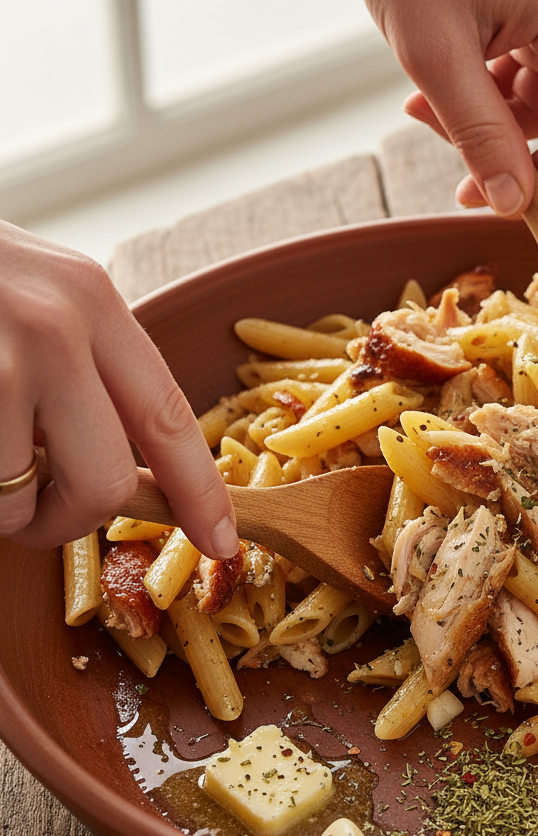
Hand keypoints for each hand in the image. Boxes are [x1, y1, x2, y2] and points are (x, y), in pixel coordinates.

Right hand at [0, 221, 238, 559]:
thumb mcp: (38, 296)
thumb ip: (87, 368)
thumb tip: (123, 470)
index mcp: (91, 301)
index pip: (168, 417)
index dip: (198, 491)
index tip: (220, 539)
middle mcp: (52, 327)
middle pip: (105, 482)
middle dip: (69, 520)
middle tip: (35, 514)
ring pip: (18, 498)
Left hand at [362, 0, 537, 269]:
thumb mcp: (433, 48)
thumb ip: (478, 133)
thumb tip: (511, 206)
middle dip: (523, 169)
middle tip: (467, 195)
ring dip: (494, 136)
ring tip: (427, 118)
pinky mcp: (536, 19)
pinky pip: (525, 86)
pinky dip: (486, 104)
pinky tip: (433, 98)